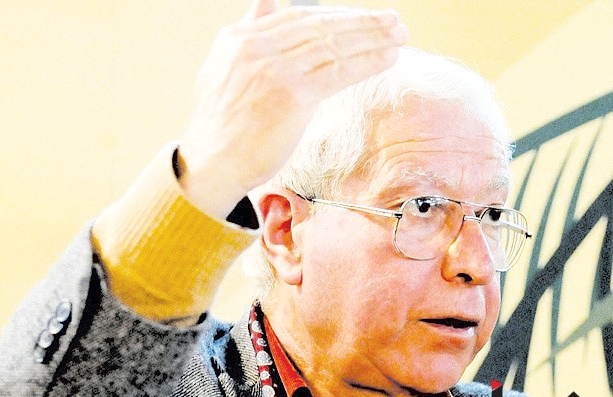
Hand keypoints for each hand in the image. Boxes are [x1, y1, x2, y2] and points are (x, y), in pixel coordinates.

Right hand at [178, 0, 407, 217]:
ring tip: (399, 36)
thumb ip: (250, 32)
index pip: (298, 18)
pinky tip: (389, 59)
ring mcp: (274, 69)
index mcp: (238, 38)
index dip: (337, 17)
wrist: (213, 164)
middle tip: (392, 21)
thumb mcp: (224, 68)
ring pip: (334, 46)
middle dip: (362, 23)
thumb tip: (268, 0)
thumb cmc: (223, 125)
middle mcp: (255, 47)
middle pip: (320, 27)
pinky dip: (368, 63)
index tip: (363, 19)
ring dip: (373, 40)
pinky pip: (339, 72)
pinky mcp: (292, 94)